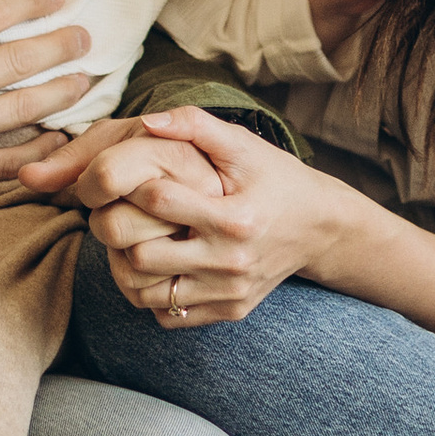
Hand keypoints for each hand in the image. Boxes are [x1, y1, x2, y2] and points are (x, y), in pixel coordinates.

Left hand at [61, 107, 344, 328]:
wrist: (320, 227)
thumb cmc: (276, 179)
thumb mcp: (244, 145)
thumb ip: (196, 125)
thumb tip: (147, 120)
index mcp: (234, 217)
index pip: (157, 201)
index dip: (130, 185)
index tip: (125, 179)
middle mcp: (231, 262)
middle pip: (142, 255)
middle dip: (119, 230)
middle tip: (113, 212)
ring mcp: (229, 292)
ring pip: (146, 293)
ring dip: (125, 266)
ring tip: (128, 240)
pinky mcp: (229, 310)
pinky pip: (168, 315)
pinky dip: (150, 293)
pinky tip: (155, 266)